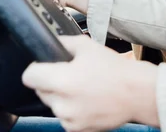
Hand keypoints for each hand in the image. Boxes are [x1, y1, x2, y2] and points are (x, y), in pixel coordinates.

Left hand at [22, 36, 158, 131]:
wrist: (137, 93)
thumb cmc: (115, 70)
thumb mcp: (87, 46)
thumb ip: (63, 43)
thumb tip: (50, 43)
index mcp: (61, 80)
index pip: (28, 76)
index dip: (36, 68)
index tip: (43, 67)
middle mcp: (62, 103)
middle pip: (40, 90)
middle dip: (50, 82)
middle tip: (71, 75)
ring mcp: (69, 118)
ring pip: (53, 104)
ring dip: (61, 97)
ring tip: (82, 88)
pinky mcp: (77, 129)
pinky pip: (65, 117)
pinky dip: (72, 109)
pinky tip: (87, 100)